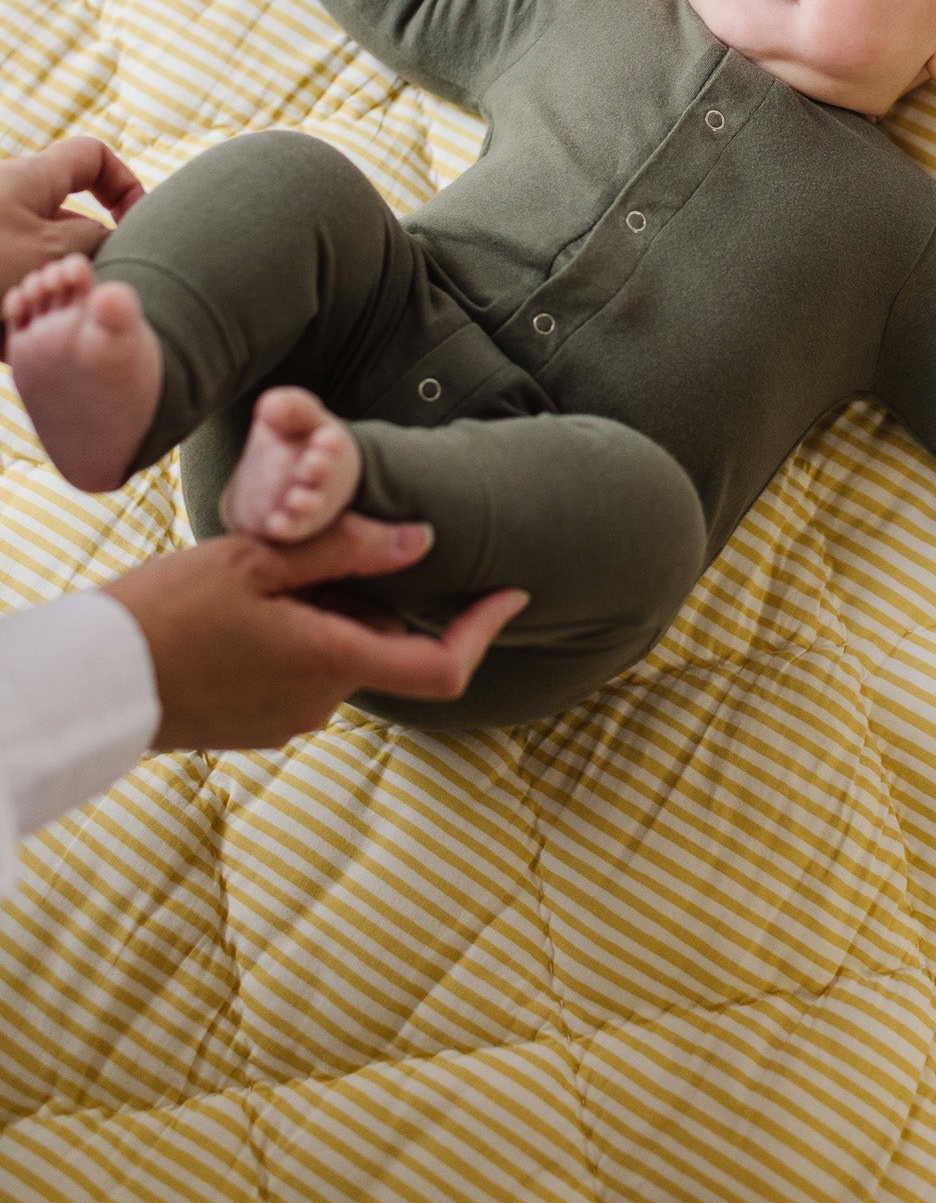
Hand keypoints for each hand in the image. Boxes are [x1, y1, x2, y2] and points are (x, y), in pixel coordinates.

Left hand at [0, 138, 144, 319]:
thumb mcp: (50, 253)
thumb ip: (96, 241)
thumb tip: (113, 241)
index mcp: (28, 178)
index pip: (91, 157)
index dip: (125, 185)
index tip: (137, 228)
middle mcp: (6, 201)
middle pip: (68, 220)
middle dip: (86, 261)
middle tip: (93, 298)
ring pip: (40, 266)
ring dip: (52, 296)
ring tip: (51, 327)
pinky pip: (10, 293)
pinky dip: (19, 317)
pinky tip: (15, 346)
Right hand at [104, 515, 528, 748]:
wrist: (92, 682)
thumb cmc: (168, 610)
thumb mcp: (258, 559)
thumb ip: (347, 547)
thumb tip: (423, 540)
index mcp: (331, 661)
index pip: (442, 665)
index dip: (485, 630)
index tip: (513, 593)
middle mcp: (322, 702)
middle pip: (378, 637)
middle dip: (364, 592)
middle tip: (305, 548)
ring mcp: (291, 721)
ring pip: (338, 651)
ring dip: (324, 609)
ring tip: (258, 575)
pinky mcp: (261, 726)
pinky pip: (303, 671)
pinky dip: (296, 634)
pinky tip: (242, 607)